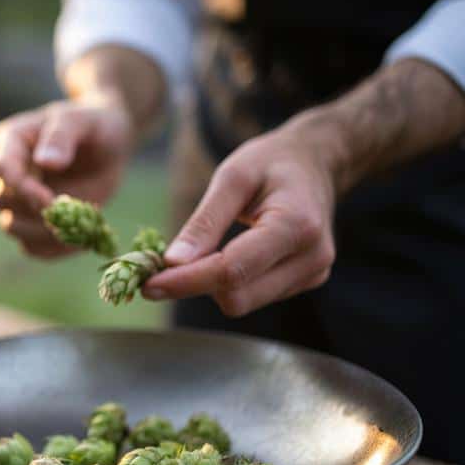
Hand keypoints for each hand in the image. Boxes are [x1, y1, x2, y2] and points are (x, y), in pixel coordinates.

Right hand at [0, 46, 164, 256]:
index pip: (0, 168)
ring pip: (11, 226)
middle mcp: (9, 172)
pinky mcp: (36, 221)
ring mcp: (20, 199)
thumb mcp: (82, 119)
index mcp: (12, 140)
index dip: (21, 188)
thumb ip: (62, 135)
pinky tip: (81, 240)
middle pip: (0, 200)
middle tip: (69, 212)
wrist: (108, 144)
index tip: (50, 200)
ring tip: (79, 227)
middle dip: (32, 212)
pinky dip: (53, 250)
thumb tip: (45, 162)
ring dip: (42, 233)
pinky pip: (32, 247)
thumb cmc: (93, 124)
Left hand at [142, 58, 464, 316]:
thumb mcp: (232, 177)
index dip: (187, 281)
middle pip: (238, 296)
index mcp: (296, 225)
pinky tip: (220, 257)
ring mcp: (312, 274)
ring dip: (210, 286)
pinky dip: (229, 284)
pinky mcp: (306, 281)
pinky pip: (254, 296)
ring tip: (191, 256)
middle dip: (194, 285)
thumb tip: (172, 262)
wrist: (316, 162)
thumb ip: (204, 221)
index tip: (148, 284)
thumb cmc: (271, 162)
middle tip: (158, 268)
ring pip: (244, 302)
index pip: (232, 270)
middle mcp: (312, 258)